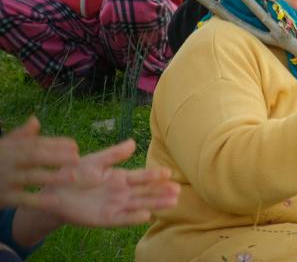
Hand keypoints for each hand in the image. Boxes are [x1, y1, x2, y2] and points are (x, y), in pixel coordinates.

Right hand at [0, 117, 78, 208]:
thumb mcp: (3, 148)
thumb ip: (20, 136)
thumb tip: (35, 120)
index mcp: (9, 148)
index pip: (34, 143)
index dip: (55, 143)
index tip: (75, 145)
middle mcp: (6, 161)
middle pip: (33, 156)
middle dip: (56, 156)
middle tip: (78, 158)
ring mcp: (4, 179)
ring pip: (30, 177)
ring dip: (52, 176)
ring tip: (73, 177)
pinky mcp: (2, 197)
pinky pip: (22, 199)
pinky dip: (38, 200)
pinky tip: (56, 201)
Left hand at [46, 139, 179, 226]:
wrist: (54, 193)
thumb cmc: (74, 174)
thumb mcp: (94, 161)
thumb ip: (113, 154)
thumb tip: (134, 142)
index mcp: (120, 177)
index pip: (142, 176)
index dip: (155, 175)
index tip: (169, 173)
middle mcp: (121, 192)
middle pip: (145, 192)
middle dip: (161, 192)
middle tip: (178, 191)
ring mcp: (115, 206)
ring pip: (139, 205)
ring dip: (155, 204)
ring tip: (172, 203)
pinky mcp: (105, 218)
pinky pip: (122, 219)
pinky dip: (133, 218)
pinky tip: (147, 216)